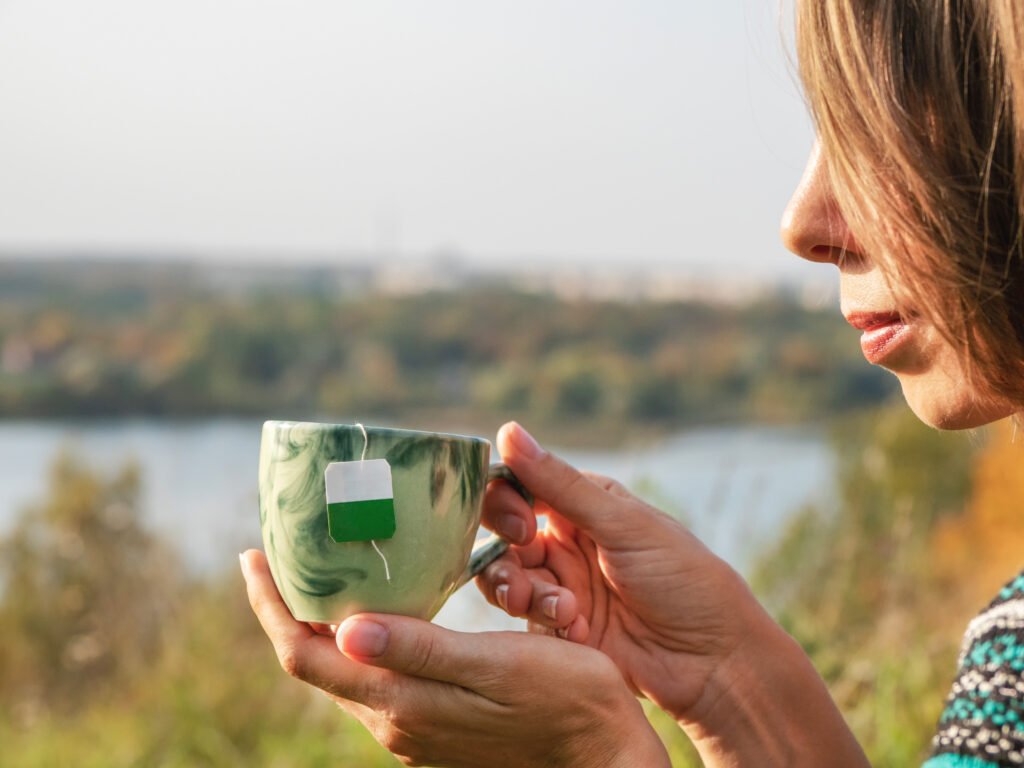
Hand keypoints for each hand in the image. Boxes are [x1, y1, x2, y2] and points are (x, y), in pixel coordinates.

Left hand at [240, 549, 669, 767]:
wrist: (603, 754)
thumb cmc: (563, 699)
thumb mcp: (495, 666)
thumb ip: (420, 651)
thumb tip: (344, 631)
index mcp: (400, 702)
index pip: (303, 656)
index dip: (271, 606)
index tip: (253, 556)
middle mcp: (395, 720)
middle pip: (314, 663)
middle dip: (288, 609)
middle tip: (280, 553)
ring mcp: (414, 728)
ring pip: (345, 671)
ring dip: (321, 623)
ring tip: (321, 572)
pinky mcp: (435, 725)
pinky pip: (377, 677)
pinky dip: (358, 639)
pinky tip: (376, 610)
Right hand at [478, 422, 771, 723]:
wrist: (714, 662)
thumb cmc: (684, 580)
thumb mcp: (623, 525)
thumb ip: (559, 484)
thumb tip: (508, 430)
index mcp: (583, 505)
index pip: (519, 488)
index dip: (505, 504)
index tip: (520, 527)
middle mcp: (566, 543)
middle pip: (502, 538)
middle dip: (504, 559)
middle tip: (525, 580)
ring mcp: (562, 587)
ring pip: (506, 581)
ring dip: (522, 594)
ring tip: (562, 612)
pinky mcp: (560, 630)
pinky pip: (526, 621)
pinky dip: (546, 625)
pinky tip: (580, 633)